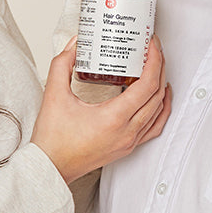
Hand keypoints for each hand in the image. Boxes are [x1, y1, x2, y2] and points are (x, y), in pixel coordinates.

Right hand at [31, 36, 171, 183]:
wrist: (50, 167)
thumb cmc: (52, 139)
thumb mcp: (54, 94)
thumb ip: (62, 64)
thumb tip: (75, 45)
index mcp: (114, 118)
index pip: (147, 85)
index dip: (155, 61)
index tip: (152, 45)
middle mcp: (127, 131)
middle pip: (157, 95)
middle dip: (160, 68)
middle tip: (153, 50)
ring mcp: (129, 141)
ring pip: (159, 111)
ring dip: (161, 86)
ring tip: (156, 68)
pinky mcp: (127, 147)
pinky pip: (154, 127)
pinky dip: (161, 109)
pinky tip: (158, 98)